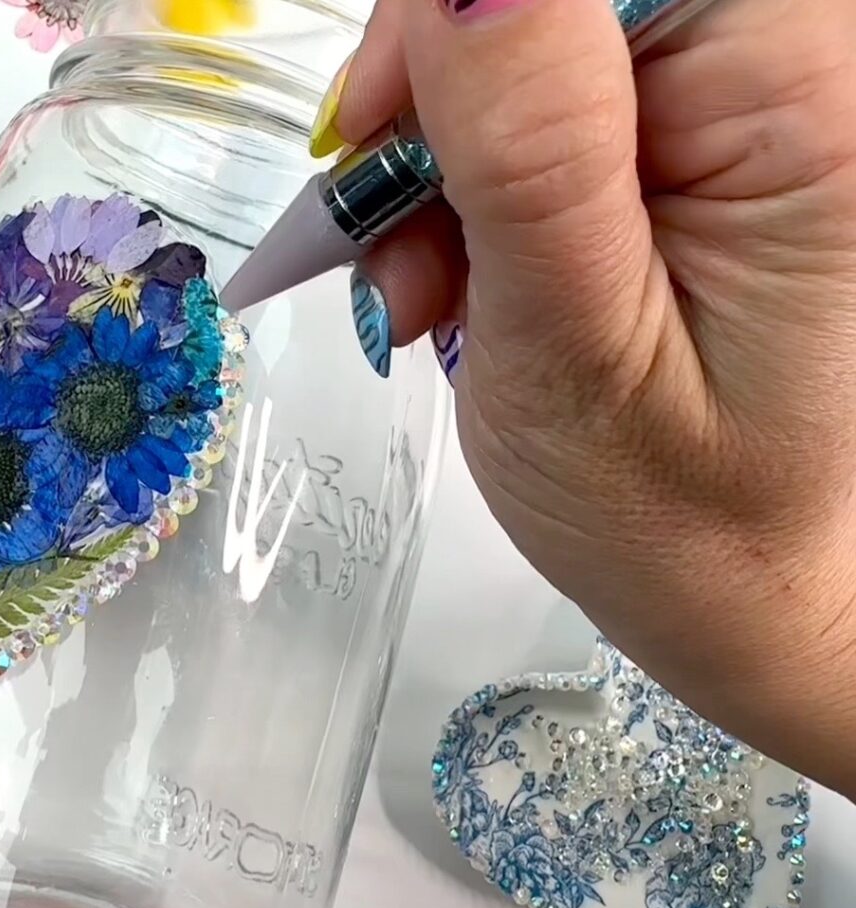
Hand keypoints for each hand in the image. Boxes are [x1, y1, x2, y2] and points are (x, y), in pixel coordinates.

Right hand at [319, 0, 855, 794]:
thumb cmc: (663, 508)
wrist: (718, 582)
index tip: (386, 122)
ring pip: (517, 53)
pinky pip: (523, 118)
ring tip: (418, 290)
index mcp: (791, 102)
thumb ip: (527, 145)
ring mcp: (716, 123)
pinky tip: (443, 280)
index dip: (471, 20)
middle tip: (392, 230)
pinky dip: (454, 191)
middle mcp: (774, 82)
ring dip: (431, 160)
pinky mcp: (662, 163)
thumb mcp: (573, 340)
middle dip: (440, 97)